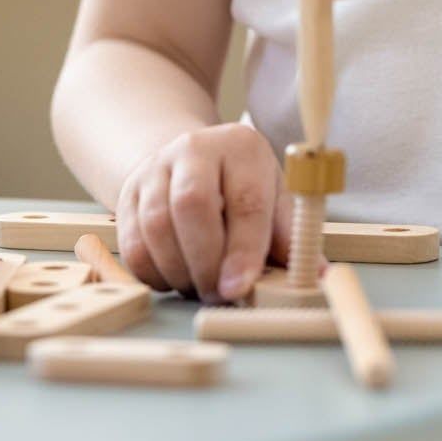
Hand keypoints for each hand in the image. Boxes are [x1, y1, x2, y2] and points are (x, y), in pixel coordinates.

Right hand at [115, 122, 290, 302]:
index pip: (245, 200)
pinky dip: (153, 272)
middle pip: (191, 205)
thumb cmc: (239, 184)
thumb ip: (289, 235)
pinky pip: (131, 243)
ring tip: (199, 287)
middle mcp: (193, 149)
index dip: (243, 249)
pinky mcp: (126, 194)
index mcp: (241, 147)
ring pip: (156, 225)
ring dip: (178, 271)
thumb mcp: (273, 196)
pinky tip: (174, 278)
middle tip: (218, 293)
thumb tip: (315, 274)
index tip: (241, 287)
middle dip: (206, 262)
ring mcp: (154, 169)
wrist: (187, 159)